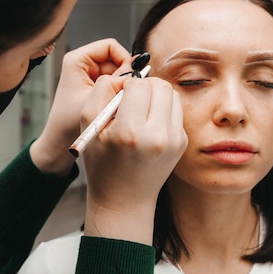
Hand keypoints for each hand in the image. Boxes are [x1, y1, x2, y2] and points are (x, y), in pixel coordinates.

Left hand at [30, 38, 131, 176]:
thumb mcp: (97, 99)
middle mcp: (82, 64)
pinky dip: (117, 93)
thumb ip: (118, 81)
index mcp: (77, 60)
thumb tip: (139, 67)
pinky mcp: (92, 88)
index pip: (110, 46)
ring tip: (118, 104)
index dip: (124, 59)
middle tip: (127, 94)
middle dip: (124, 76)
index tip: (131, 78)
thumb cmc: (69, 123)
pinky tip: (115, 107)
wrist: (59, 143)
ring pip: (117, 73)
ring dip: (121, 86)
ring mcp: (87, 76)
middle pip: (115, 59)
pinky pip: (113, 84)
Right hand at [81, 74, 187, 244]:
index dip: (126, 84)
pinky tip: (149, 122)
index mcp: (130, 132)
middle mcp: (157, 136)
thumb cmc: (101, 161)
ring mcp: (174, 140)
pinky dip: (163, 109)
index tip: (119, 96)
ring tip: (141, 108)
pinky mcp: (182, 142)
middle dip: (144, 85)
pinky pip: (176, 109)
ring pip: (171, 94)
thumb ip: (102, 91)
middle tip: (132, 97)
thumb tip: (124, 75)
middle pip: (160, 85)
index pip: (138, 85)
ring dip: (156, 94)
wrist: (124, 198)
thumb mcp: (89, 125)